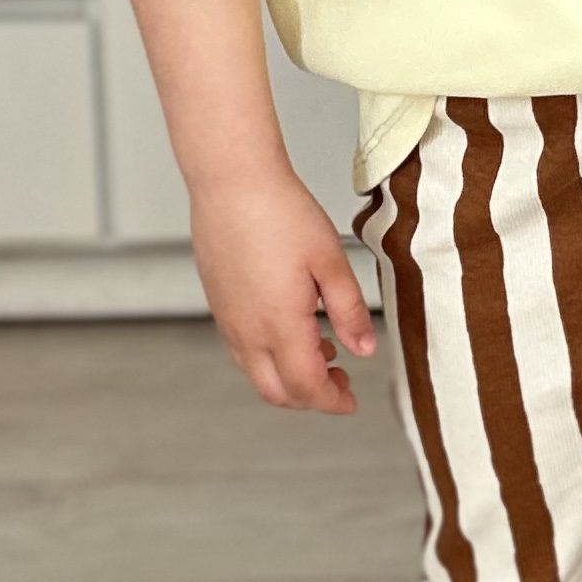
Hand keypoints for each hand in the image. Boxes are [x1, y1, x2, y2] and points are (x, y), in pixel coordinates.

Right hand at [190, 168, 375, 412]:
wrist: (231, 180)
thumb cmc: (280, 212)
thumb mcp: (332, 263)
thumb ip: (350, 312)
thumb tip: (363, 350)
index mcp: (279, 325)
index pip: (307, 388)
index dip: (333, 401)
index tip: (351, 399)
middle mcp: (247, 331)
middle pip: (278, 393)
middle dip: (311, 397)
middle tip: (339, 381)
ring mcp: (228, 320)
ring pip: (257, 374)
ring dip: (290, 377)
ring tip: (322, 349)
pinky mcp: (218, 305)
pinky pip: (242, 350)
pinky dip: (269, 357)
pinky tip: (292, 329)